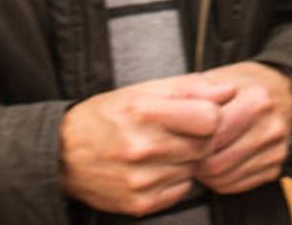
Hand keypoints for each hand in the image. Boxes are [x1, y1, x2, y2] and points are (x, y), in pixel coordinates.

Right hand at [59, 73, 235, 216]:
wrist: (62, 155)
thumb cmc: (108, 116)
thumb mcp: (144, 90)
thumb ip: (191, 87)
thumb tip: (230, 90)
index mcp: (144, 111)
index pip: (210, 118)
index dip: (211, 115)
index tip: (199, 114)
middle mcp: (142, 147)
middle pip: (206, 145)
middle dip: (199, 137)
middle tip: (177, 132)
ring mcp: (140, 179)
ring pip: (195, 168)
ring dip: (186, 159)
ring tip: (161, 149)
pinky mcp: (139, 204)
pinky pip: (181, 191)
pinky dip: (174, 179)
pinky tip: (154, 168)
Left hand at [193, 62, 291, 193]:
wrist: (284, 91)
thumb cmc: (242, 85)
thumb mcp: (218, 77)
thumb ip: (195, 92)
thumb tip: (180, 114)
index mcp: (257, 101)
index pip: (211, 136)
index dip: (188, 139)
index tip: (179, 134)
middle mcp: (271, 128)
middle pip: (216, 164)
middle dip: (194, 161)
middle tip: (184, 149)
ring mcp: (277, 151)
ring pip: (224, 179)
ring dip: (205, 173)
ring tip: (199, 154)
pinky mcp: (276, 168)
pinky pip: (236, 186)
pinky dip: (220, 179)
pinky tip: (217, 160)